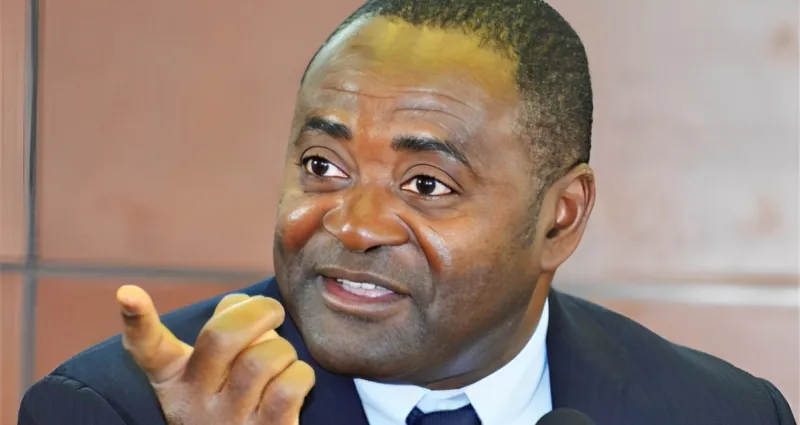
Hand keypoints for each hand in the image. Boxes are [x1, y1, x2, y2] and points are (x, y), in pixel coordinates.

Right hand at [117, 285, 314, 424]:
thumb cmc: (239, 401)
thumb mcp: (215, 373)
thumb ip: (224, 331)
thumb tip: (241, 303)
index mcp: (175, 379)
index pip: (149, 348)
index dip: (138, 320)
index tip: (127, 292)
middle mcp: (193, 403)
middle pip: (221, 336)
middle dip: (258, 311)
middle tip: (274, 311)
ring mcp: (226, 424)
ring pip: (260, 360)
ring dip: (283, 349)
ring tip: (284, 360)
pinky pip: (287, 388)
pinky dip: (301, 374)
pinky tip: (298, 380)